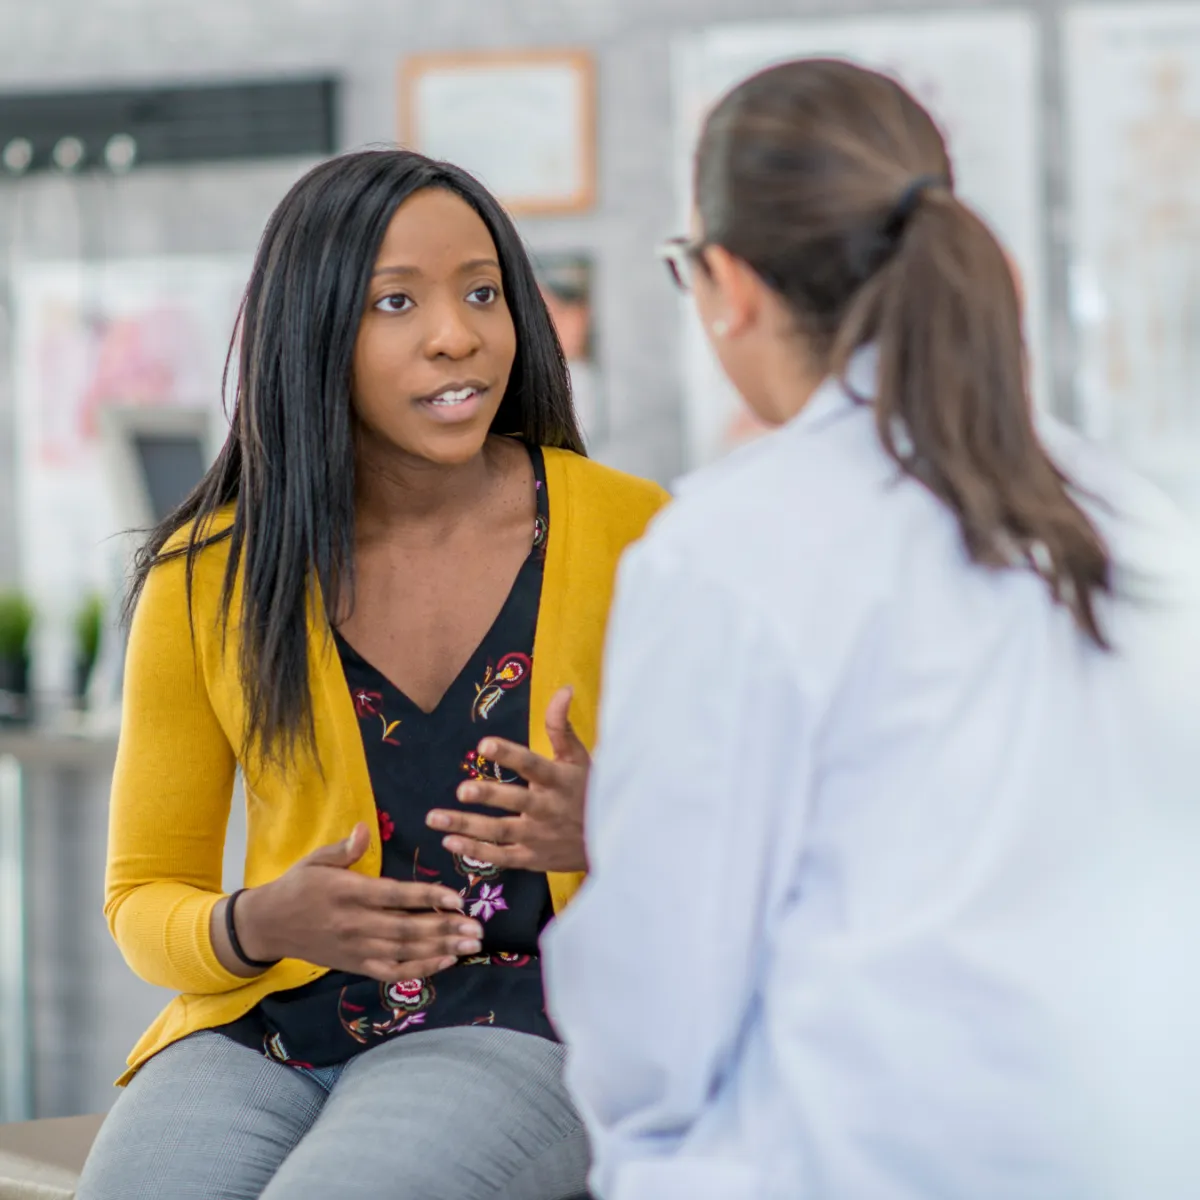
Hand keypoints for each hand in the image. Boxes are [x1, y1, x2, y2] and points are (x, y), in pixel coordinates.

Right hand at [229, 823, 483, 983]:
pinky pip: (392, 972)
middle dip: (445, 928)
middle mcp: (355, 924)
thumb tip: (365, 828)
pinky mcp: (355, 965)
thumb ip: (344, 848)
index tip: (457, 898)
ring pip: (404, 952)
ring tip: (471, 945)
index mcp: (348, 892)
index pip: (395, 896)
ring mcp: (356, 948)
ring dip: (440, 948)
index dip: (427, 896)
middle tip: (477, 928)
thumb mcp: (316, 860)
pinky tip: (446, 962)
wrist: (269, 926)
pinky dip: (420, 969)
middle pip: (406, 929)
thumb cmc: (298, 886)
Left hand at [426, 687, 589, 872]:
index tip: (485, 744)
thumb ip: (562, 726)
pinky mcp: (532, 858)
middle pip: (515, 800)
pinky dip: (475, 851)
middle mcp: (547, 808)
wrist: (612, 840)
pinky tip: (449, 841)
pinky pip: (501, 856)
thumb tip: (563, 689)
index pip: (532, 764)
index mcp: (558, 779)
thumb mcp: (579, 758)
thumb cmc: (589, 791)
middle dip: (488, 796)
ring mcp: (539, 836)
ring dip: (467, 825)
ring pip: (500, 831)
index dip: (509, 754)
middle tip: (462, 790)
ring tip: (435, 817)